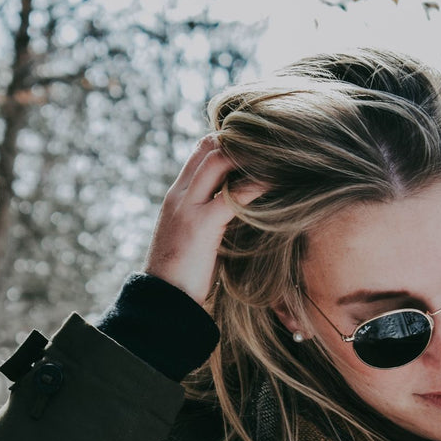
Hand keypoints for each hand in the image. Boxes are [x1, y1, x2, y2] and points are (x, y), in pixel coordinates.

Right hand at [143, 135, 263, 305]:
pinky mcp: (202, 225)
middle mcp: (179, 194)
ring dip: (249, 155)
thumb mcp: (191, 235)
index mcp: (176, 195)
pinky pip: (233, 195)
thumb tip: (238, 207)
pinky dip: (257, 185)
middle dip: (240, 141)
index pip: (199, 150)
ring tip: (278, 157)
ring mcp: (188, 207)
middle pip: (209, 146)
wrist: (163, 300)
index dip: (227, 141)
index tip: (255, 147)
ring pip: (218, 160)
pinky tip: (277, 183)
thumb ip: (207, 215)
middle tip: (272, 146)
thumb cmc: (182, 273)